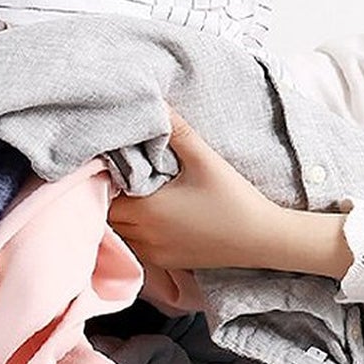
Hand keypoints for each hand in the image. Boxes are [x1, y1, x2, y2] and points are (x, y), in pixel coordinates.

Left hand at [108, 107, 352, 279]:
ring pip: (119, 234)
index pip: (104, 196)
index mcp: (146, 210)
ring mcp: (152, 253)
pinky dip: (134, 233)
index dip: (102, 180)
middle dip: (107, 197)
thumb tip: (157, 102)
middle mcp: (143, 236)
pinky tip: (149, 217)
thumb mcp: (204, 160)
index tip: (110, 163)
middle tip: (118, 176)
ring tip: (131, 195)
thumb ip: (177, 131)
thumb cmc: (233, 199)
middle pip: (106, 217)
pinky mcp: (164, 262)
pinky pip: (135, 247)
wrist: (260, 239)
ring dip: (120, 217)